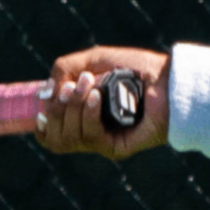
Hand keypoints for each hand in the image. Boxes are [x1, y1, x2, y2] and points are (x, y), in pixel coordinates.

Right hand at [34, 46, 170, 160]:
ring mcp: (103, 142)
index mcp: (82, 116)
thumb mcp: (93, 60)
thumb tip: (45, 92)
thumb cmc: (135, 68)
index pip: (51, 135)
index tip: (41, 108)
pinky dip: (89, 114)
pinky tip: (98, 97)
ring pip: (69, 138)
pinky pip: (90, 137)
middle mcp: (90, 132)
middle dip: (56, 109)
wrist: (168, 78)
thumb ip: (64, 69)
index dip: (42, 125)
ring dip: (73, 107)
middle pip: (55, 137)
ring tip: (90, 85)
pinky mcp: (116, 148)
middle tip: (73, 85)